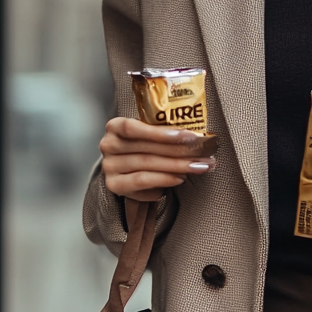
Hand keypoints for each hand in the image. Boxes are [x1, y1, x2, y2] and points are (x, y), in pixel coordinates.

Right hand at [100, 116, 215, 202]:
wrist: (125, 168)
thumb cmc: (142, 146)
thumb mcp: (149, 133)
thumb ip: (164, 131)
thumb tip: (196, 137)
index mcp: (115, 126)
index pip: (134, 127)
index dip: (160, 132)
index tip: (187, 136)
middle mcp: (108, 145)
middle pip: (147, 149)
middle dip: (179, 151)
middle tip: (203, 154)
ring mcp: (110, 167)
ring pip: (147, 166)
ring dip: (176, 167)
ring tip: (197, 167)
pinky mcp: (115, 185)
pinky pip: (142, 182)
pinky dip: (164, 180)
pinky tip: (180, 178)